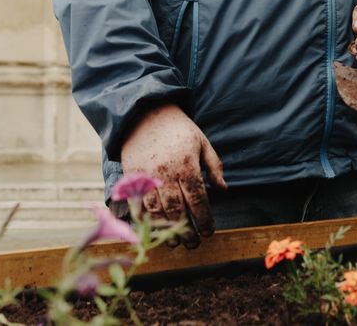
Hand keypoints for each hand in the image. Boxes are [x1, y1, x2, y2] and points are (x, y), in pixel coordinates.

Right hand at [120, 104, 226, 248]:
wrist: (145, 114)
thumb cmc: (179, 129)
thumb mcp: (202, 141)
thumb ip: (214, 166)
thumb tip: (224, 190)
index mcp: (186, 165)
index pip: (198, 199)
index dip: (205, 219)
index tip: (209, 231)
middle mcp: (166, 173)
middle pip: (178, 211)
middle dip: (187, 231)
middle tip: (194, 243)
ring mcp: (147, 177)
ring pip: (157, 212)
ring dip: (166, 231)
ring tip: (175, 242)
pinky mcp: (132, 178)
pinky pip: (138, 205)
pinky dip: (146, 221)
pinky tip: (153, 230)